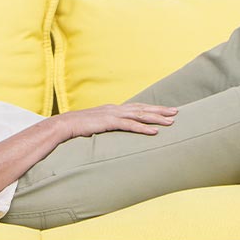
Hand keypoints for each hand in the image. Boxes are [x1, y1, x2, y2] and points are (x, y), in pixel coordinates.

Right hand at [56, 103, 178, 139]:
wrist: (63, 125)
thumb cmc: (77, 128)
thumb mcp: (95, 126)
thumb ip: (106, 126)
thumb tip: (113, 132)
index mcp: (113, 109)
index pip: (136, 107)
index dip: (151, 108)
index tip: (165, 110)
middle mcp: (115, 109)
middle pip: (142, 108)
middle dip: (160, 110)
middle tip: (176, 112)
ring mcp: (112, 114)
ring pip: (140, 115)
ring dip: (156, 118)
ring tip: (171, 121)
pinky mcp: (109, 122)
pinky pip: (130, 125)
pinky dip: (143, 128)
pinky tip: (155, 131)